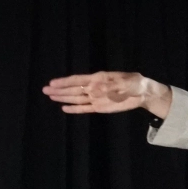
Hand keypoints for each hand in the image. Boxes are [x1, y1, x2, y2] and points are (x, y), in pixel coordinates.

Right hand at [43, 71, 171, 117]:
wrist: (143, 93)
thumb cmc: (134, 83)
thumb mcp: (125, 82)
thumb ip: (110, 86)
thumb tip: (94, 89)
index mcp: (98, 78)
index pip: (78, 80)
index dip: (65, 82)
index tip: (52, 83)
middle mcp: (94, 88)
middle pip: (73, 89)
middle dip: (59, 90)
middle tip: (45, 90)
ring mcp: (96, 98)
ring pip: (76, 98)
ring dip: (63, 98)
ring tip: (50, 96)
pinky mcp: (100, 107)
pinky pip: (85, 108)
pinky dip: (75, 109)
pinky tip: (64, 108)